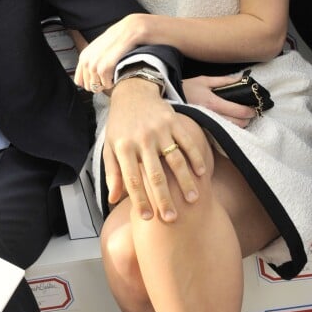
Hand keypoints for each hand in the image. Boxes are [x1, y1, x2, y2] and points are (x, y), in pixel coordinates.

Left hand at [74, 14, 147, 90]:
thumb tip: (91, 77)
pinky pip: (107, 85)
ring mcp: (94, 66)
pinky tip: (117, 72)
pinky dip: (114, 81)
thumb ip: (92, 62)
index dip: (90, 83)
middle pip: (88, 87)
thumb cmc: (116, 40)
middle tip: (109, 77)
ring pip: (97, 87)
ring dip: (106, 83)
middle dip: (99, 85)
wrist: (127, 32)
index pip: (79, 81)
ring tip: (113, 73)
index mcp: (83, 57)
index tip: (98, 80)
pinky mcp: (104, 69)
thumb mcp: (97, 50)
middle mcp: (86, 62)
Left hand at [103, 78, 208, 220]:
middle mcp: (141, 139)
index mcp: (123, 147)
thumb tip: (112, 200)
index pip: (132, 179)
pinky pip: (187, 142)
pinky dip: (196, 157)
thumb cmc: (120, 126)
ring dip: (184, 181)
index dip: (140, 200)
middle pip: (154, 174)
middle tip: (172, 218)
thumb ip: (113, 173)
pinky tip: (202, 173)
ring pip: (175, 160)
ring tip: (192, 200)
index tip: (148, 218)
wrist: (132, 93)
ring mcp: (158, 130)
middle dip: (164, 198)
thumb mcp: (110, 147)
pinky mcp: (173, 121)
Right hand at [183, 75, 256, 127]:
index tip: (255, 108)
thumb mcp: (204, 80)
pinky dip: (229, 129)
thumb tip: (241, 79)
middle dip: (247, 119)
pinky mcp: (204, 130)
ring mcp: (207, 124)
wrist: (167, 99)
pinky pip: (222, 132)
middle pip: (238, 123)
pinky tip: (230, 122)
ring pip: (232, 130)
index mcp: (213, 103)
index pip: (238, 111)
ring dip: (240, 125)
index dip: (250, 111)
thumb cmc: (186, 88)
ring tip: (241, 117)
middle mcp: (212, 116)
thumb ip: (224, 80)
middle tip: (250, 113)